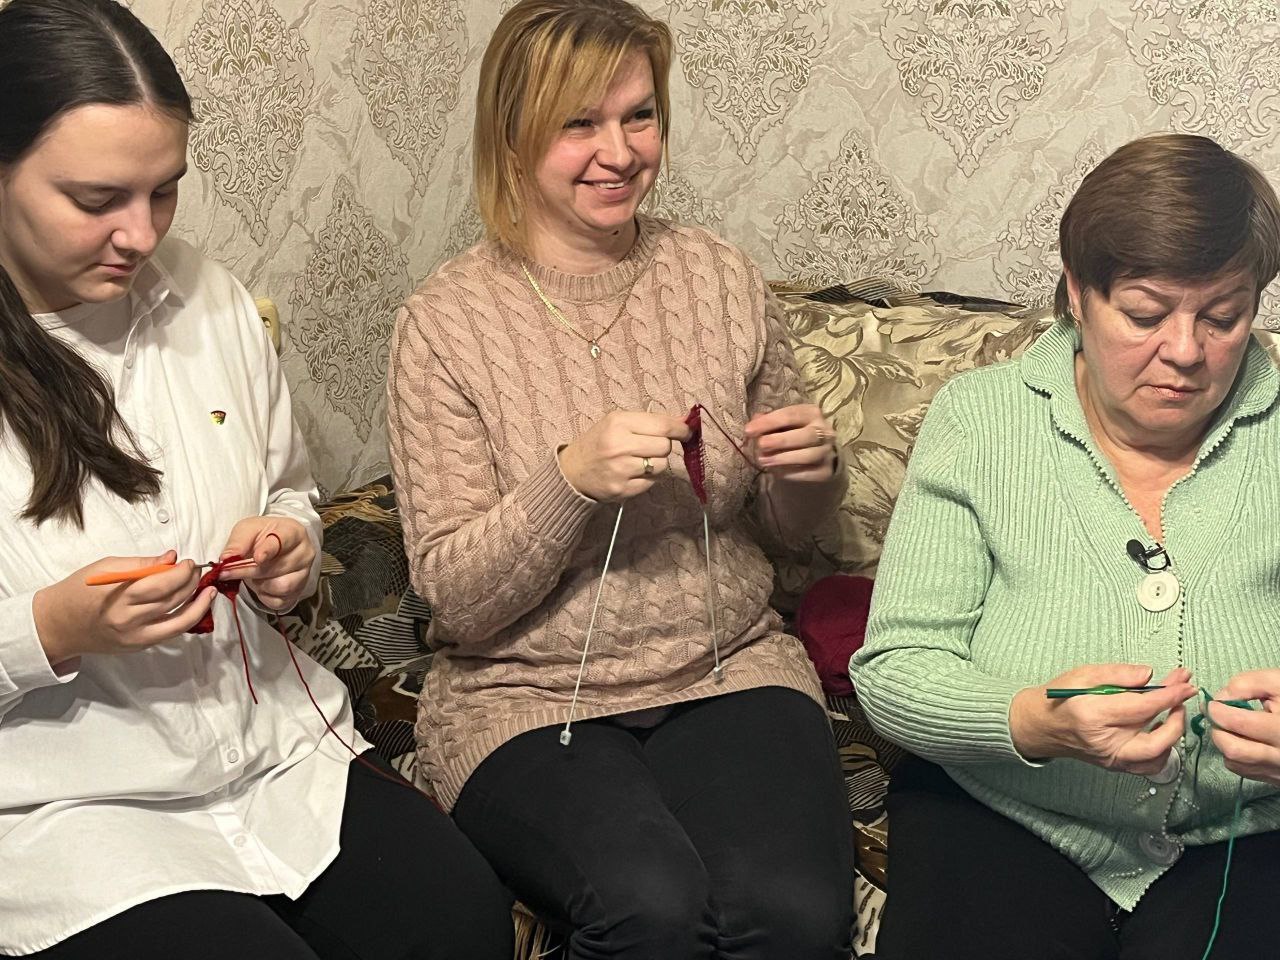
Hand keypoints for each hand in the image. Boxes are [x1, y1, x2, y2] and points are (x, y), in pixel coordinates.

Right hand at [34, 550, 216, 663]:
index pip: (161, 584)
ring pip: (178, 621)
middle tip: (196, 570)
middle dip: (191, 583)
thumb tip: (171, 557)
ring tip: (208, 590)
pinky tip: (196, 606)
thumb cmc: (79, 590)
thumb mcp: (105, 567)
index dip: (181, 572)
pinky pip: (170, 633)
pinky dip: (187, 619)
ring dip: (198, 605)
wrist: (58, 625)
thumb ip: (141, 563)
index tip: (188, 562)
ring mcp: (134, 636)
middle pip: (172, 601)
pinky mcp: (138, 646)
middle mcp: (128, 619)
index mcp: (118, 596)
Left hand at [218, 516, 314, 611]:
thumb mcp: (247, 530)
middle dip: (249, 571)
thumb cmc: (263, 536)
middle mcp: (304, 553)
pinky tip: (261, 585)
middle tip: (228, 572)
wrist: (275, 546)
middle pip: (278, 567)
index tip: (256, 558)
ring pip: (281, 586)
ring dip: (260, 584)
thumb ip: (238, 542)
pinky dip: (265, 596)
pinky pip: (280, 601)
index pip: (283, 541)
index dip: (269, 551)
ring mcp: (304, 573)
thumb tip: (226, 558)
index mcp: (293, 532)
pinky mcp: (298, 591)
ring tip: (252, 576)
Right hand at [558, 410, 691, 501]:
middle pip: (665, 447)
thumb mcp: (618, 422)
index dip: (680, 429)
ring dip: (657, 462)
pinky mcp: (623, 490)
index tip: (687, 431)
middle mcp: (619, 446)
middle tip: (652, 445)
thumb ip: (651, 421)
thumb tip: (685, 420)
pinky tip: (634, 472)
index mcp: (618, 423)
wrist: (571, 472)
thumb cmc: (598, 442)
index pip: (663, 426)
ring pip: (662, 466)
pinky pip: (652, 482)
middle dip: (664, 446)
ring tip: (640, 459)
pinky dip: (649, 477)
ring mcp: (621, 471)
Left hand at [744, 404, 835, 482]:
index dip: (769, 422)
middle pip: (805, 435)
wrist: (820, 452)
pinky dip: (791, 473)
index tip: (749, 430)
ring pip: (808, 455)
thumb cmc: (795, 432)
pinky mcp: (826, 470)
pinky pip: (809, 472)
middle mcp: (824, 431)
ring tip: (763, 461)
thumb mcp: (784, 423)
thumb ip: (769, 422)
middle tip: (761, 445)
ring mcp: (827, 451)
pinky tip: (776, 472)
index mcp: (812, 413)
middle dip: (780, 440)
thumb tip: (754, 422)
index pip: (791, 415)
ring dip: (784, 458)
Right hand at [1009, 664, 1195, 774]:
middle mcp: (1104, 743)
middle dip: (1177, 716)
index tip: (1185, 682)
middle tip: (1182, 694)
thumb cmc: (1059, 698)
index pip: (1142, 707)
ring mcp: (1111, 759)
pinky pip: (1148, 764)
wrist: (1040, 725)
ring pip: (1157, 758)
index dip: (1169, 695)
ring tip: (1173, 711)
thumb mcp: (1083, 674)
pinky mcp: (1115, 765)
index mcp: (1093, 715)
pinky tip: (1161, 729)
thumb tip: (1149, 675)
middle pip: (1157, 739)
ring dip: (1173, 735)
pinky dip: (1162, 748)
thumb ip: (1118, 673)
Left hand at [1209, 670, 1279, 786]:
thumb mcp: (1278, 682)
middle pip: (1233, 749)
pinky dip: (1235, 755)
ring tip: (1233, 726)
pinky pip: (1244, 771)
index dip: (1218, 712)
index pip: (1241, 724)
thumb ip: (1246, 684)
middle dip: (1218, 730)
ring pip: (1235, 762)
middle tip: (1220, 716)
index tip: (1212, 704)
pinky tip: (1245, 740)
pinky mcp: (1276, 778)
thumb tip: (1220, 699)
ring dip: (1225, 743)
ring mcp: (1279, 770)